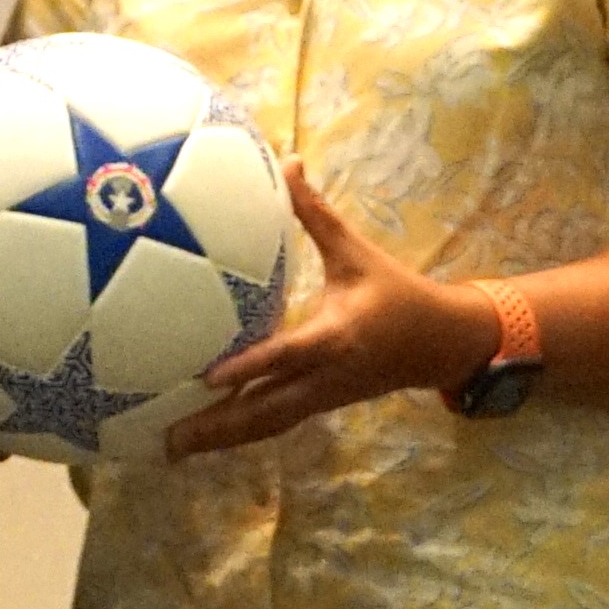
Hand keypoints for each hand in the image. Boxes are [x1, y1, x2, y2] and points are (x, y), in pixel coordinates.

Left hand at [164, 170, 497, 456]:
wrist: (441, 344)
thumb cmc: (396, 292)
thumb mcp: (356, 251)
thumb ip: (315, 212)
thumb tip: (288, 160)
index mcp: (336, 337)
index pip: (286, 354)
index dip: (250, 366)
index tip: (208, 377)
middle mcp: (325, 376)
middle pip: (267, 410)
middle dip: (219, 426)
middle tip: (168, 439)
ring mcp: (322, 398)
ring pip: (268, 426)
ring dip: (222, 438)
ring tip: (172, 448)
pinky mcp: (319, 406)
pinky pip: (275, 425)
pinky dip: (240, 435)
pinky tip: (205, 438)